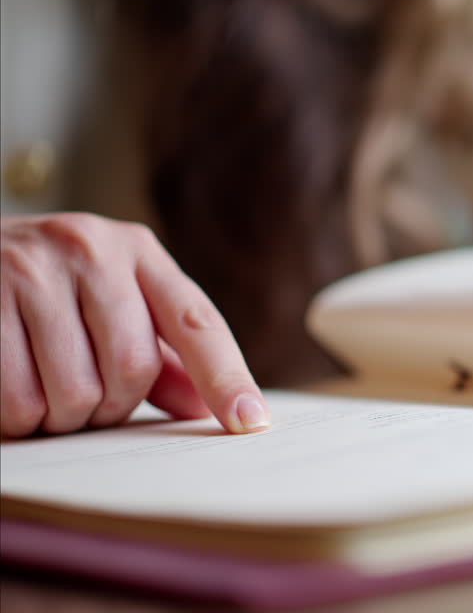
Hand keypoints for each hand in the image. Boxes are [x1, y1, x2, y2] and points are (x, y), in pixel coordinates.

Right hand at [1, 213, 269, 437]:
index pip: (197, 323)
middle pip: (133, 368)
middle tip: (90, 402)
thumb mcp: (113, 301)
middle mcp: (90, 250)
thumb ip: (162, 354)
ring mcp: (31, 270)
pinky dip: (20, 419)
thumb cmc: (51, 289)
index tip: (250, 422)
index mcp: (138, 252)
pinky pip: (17, 398)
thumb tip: (207, 408)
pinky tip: (15, 394)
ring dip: (65, 417)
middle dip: (114, 407)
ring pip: (76, 391)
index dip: (227, 378)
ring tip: (49, 395)